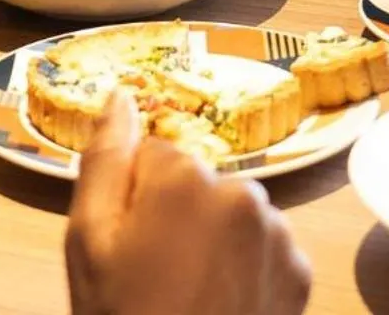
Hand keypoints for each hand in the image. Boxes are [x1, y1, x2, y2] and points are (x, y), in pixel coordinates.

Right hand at [66, 89, 309, 314]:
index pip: (149, 155)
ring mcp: (278, 233)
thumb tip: (119, 95)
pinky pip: (262, 246)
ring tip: (188, 295)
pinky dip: (245, 267)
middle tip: (154, 276)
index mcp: (185, 176)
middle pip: (194, 182)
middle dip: (175, 215)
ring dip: (212, 240)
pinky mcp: (299, 272)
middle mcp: (242, 190)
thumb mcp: (89, 241)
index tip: (127, 247)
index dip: (132, 200)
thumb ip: (103, 159)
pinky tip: (221, 305)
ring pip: (229, 213)